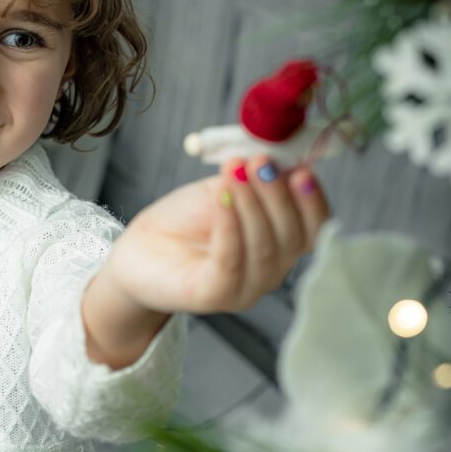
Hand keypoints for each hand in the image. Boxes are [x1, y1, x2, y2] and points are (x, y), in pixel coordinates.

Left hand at [101, 156, 330, 315]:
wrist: (138, 250)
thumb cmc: (184, 221)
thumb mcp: (224, 189)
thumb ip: (252, 177)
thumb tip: (280, 154)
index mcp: (279, 245)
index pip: (312, 229)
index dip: (312, 200)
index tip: (300, 169)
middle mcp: (269, 272)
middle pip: (291, 238)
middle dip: (277, 195)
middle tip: (258, 162)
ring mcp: (244, 290)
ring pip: (264, 250)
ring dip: (252, 206)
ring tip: (233, 172)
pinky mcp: (213, 297)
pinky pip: (230, 262)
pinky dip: (229, 226)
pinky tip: (221, 198)